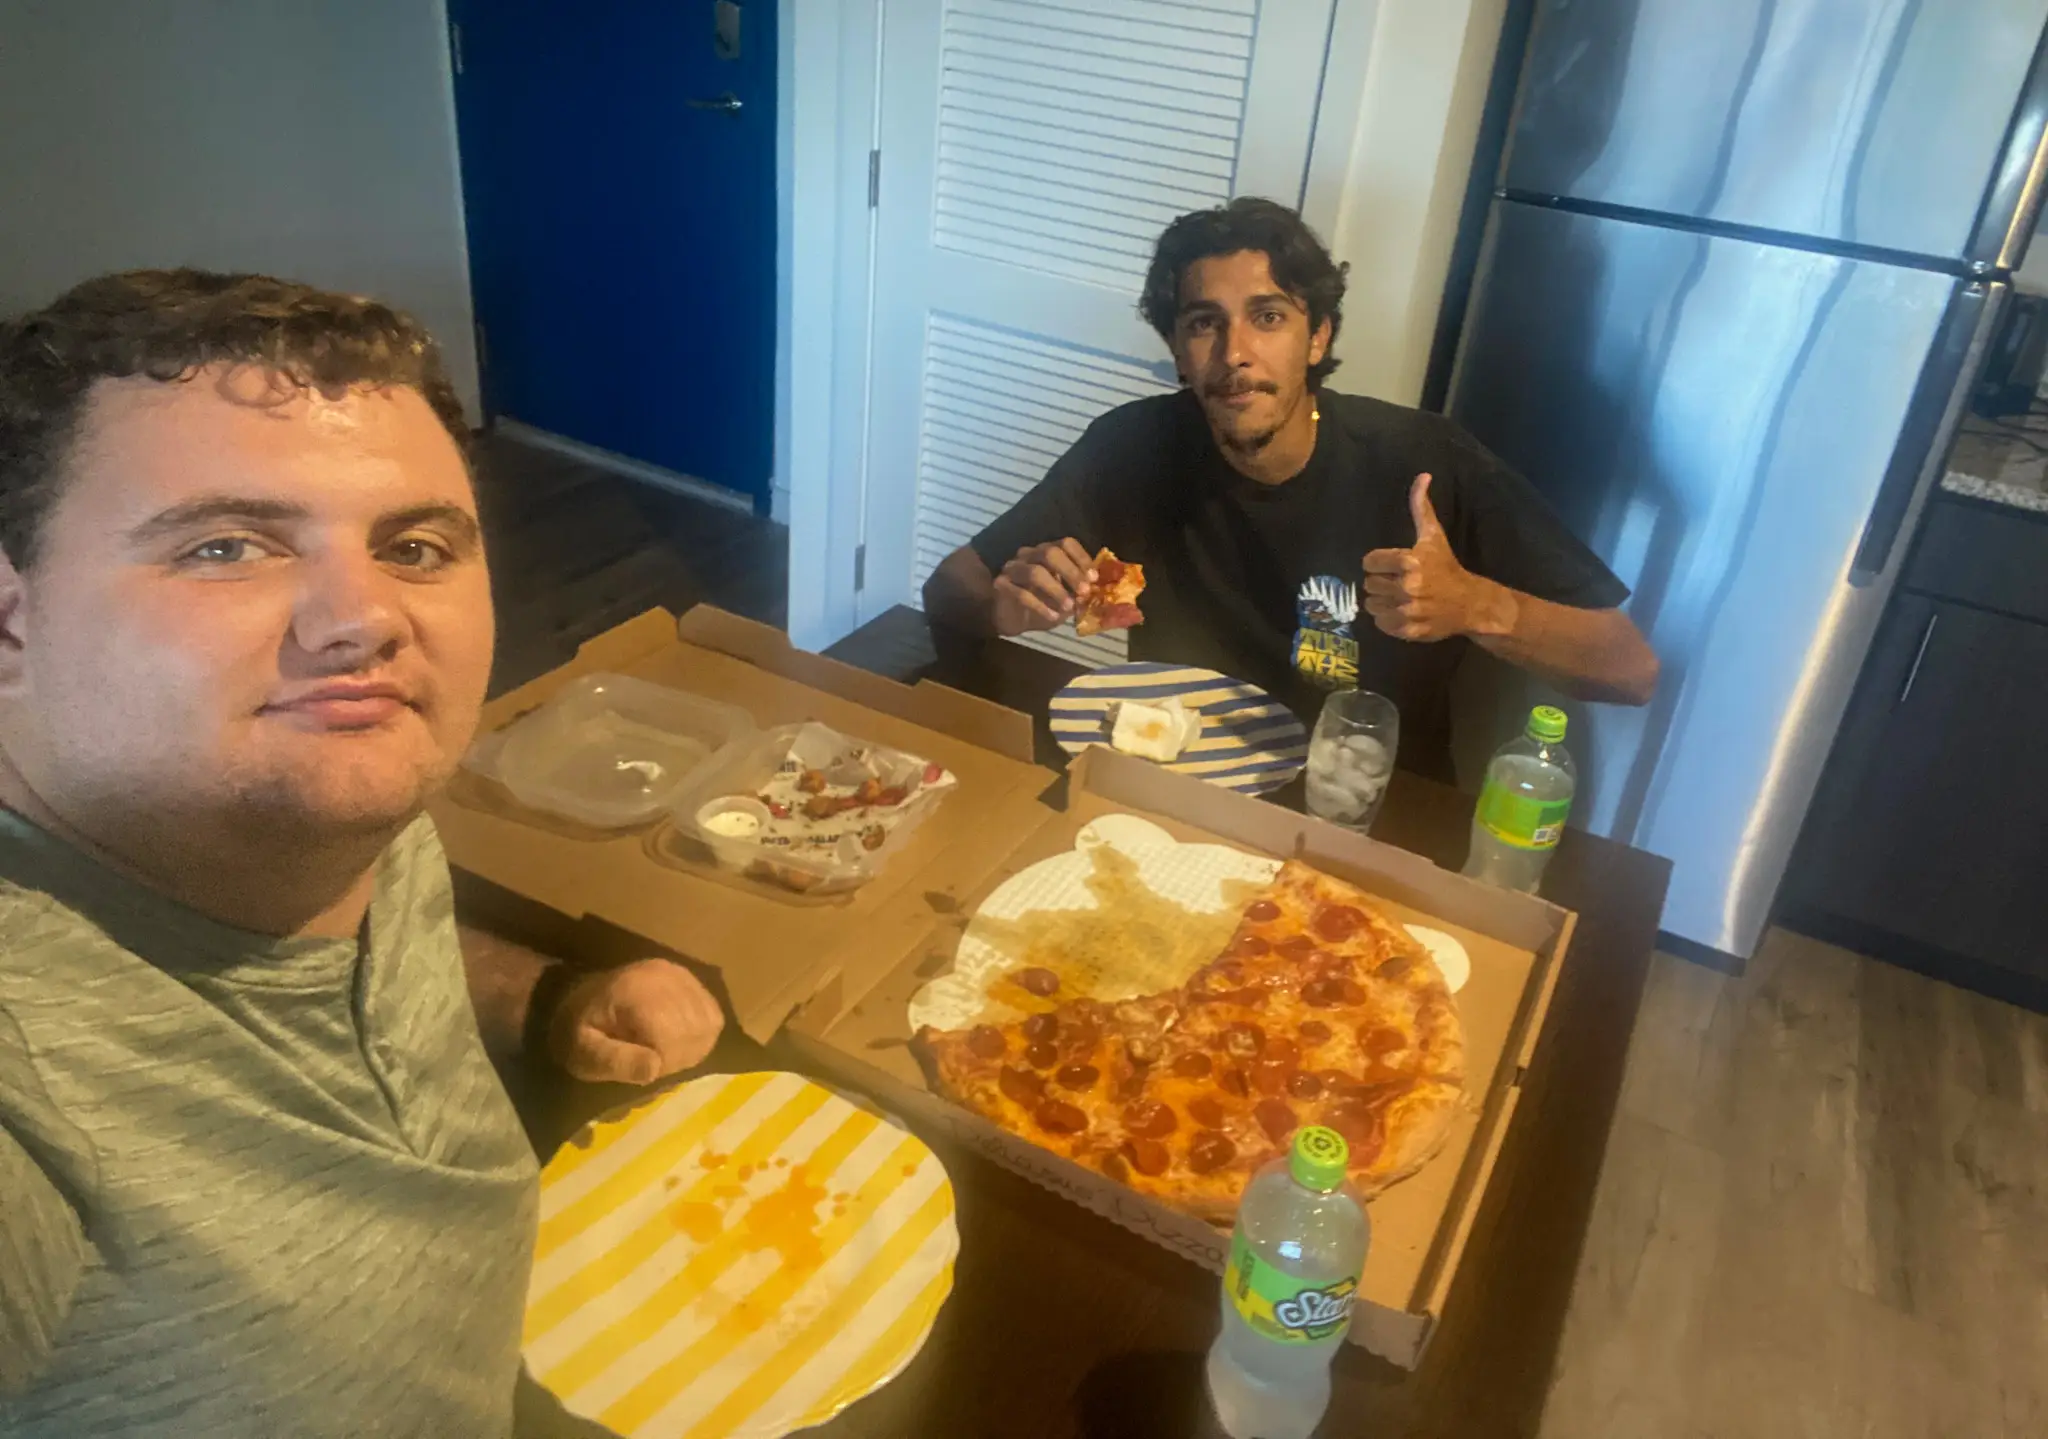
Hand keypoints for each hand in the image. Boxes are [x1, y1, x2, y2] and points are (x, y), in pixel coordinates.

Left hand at [549, 959, 725, 1085]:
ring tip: (663, 1048)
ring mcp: (680, 974)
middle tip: (650, 1059)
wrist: (577, 1001)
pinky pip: (713, 1013)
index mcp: (634, 993)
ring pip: (709, 1023)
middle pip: (694, 1031)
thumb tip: (655, 1068)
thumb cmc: (578, 1034)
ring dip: (691, 1046)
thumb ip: (616, 1061)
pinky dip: (701, 1032)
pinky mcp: (689, 978)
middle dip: (677, 1055)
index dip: (661, 1062)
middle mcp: (663, 976)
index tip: (640, 1065)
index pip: (672, 1038)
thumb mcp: (584, 1055)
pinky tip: (678, 1037)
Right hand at [992, 539, 1095, 635]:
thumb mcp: (1066, 597)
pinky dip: (1040, 606)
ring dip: (1056, 590)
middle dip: (1070, 571)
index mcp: (1047, 551)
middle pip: (1049, 553)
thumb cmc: (1042, 604)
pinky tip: (1053, 617)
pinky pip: (1021, 594)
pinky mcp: (1001, 585)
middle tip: (1084, 591)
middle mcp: (1029, 554)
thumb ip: (1078, 591)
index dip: (1081, 558)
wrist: (1011, 618)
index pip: (1065, 543)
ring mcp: (1013, 568)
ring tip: (1069, 607)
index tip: (1094, 578)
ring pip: (1035, 572)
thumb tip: (1094, 591)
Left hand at [1362, 474, 1508, 641]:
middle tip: (1396, 581)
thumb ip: (1421, 507)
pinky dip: (1387, 619)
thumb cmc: (1447, 567)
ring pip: (1371, 605)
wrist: (1471, 603)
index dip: (1377, 562)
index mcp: (1409, 562)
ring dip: (1381, 601)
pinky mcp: (1407, 630)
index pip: (1368, 562)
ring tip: (1398, 596)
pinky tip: (1402, 610)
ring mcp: (1407, 611)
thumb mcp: (1433, 536)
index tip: (1391, 564)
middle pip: (1369, 584)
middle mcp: (1406, 587)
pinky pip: (1380, 624)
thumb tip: (1422, 476)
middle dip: (1380, 581)